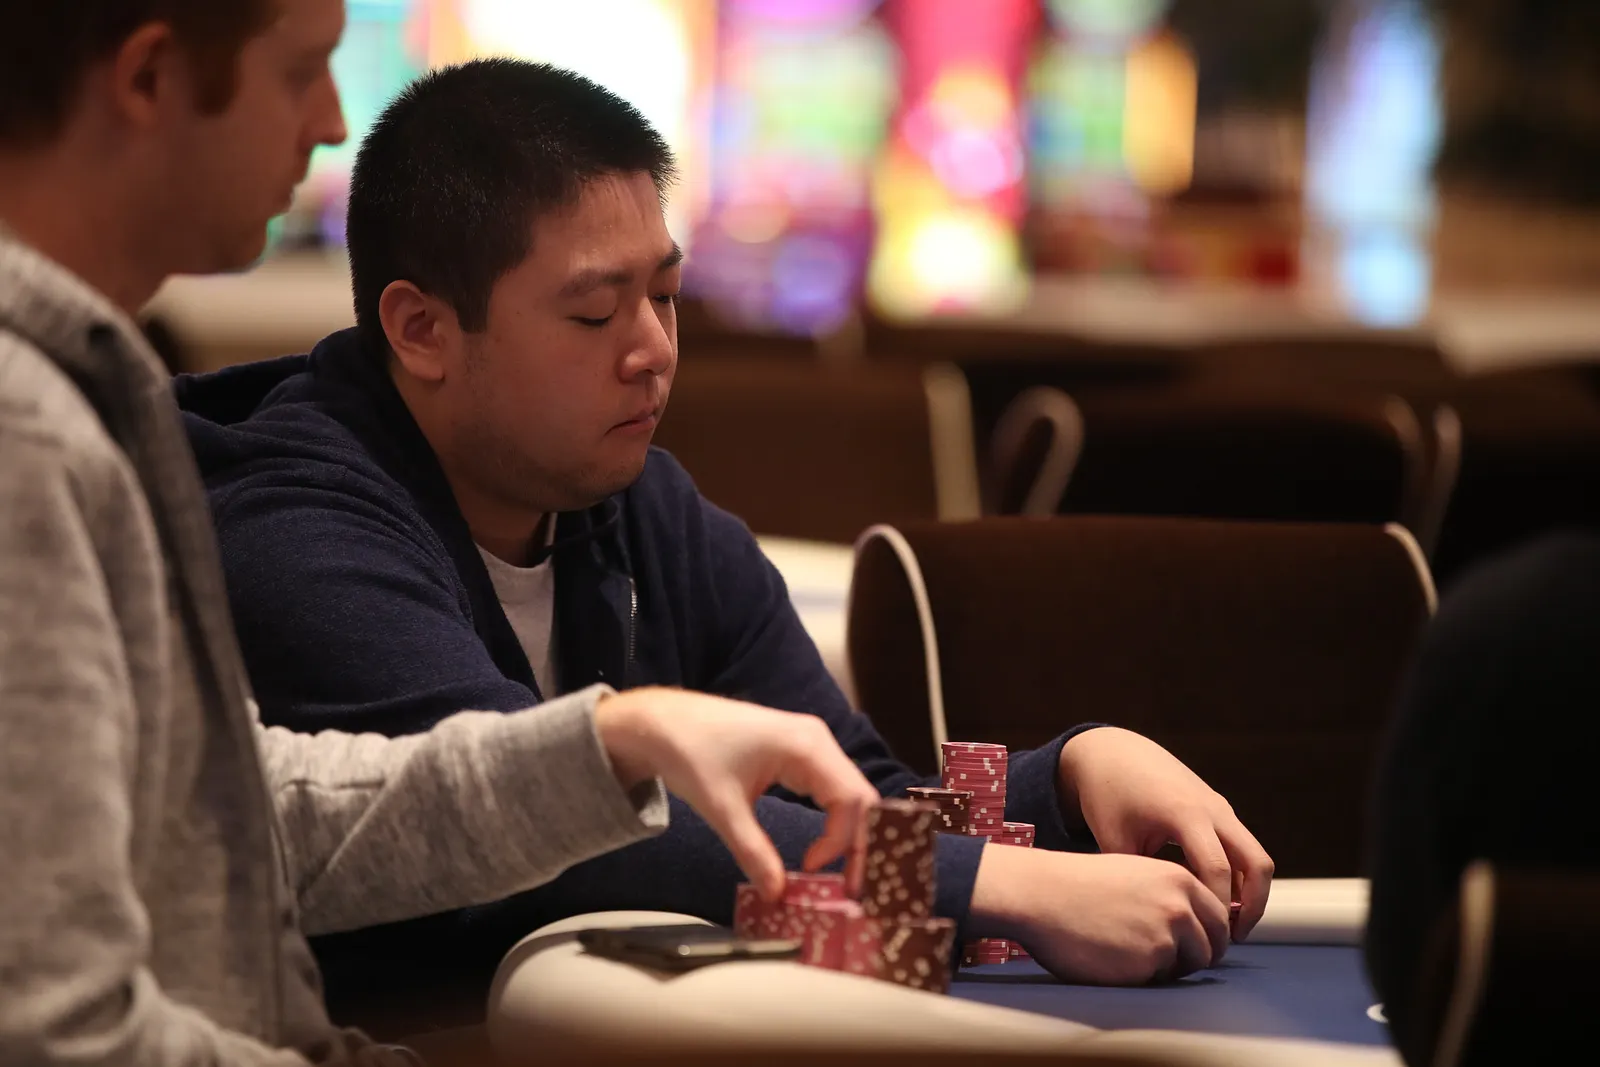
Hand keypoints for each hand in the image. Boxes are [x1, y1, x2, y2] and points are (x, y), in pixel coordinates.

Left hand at [594, 687, 878, 901]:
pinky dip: (833, 820)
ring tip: (840, 874)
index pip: (851, 799)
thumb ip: (753, 852)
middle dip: (858, 843)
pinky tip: (823, 848)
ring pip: (847, 794)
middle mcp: (817, 740)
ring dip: (847, 833)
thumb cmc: (691, 754)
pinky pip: (829, 789)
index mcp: (807, 745)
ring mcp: (810, 744)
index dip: (843, 841)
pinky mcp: (798, 754)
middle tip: (849, 888)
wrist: (661, 723)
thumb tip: (778, 895)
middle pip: (859, 796)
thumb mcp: (722, 809)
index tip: (812, 871)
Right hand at [969, 845, 1229, 983]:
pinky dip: (1140, 976)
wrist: (1040, 894)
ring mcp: (1166, 936)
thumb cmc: (1076, 884)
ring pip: (1187, 966)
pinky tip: (1113, 958)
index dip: (1210, 934)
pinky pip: (1157, 980)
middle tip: (1172, 960)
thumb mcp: (1134, 872)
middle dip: (1197, 956)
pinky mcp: (1147, 964)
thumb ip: (1168, 893)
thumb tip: (1194, 923)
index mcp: (1178, 878)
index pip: (1218, 916)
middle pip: (1213, 946)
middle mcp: (1180, 906)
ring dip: (1167, 967)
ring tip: (1130, 953)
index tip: (1200, 943)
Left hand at [1059, 727, 1274, 937]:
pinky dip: (1237, 874)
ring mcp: (1219, 807)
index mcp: (1185, 814)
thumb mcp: (1115, 839)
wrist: (1111, 753)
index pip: (1217, 871)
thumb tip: (1158, 923)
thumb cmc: (1107, 797)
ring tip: (1223, 924)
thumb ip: (1141, 879)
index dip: (1217, 909)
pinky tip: (1212, 898)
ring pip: (1254, 855)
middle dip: (1253, 906)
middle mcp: (1212, 809)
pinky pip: (1241, 846)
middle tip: (1231, 939)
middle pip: (1257, 863)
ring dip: (1248, 890)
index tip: (1207, 938)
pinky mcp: (1218, 808)